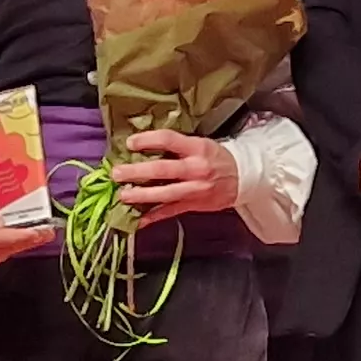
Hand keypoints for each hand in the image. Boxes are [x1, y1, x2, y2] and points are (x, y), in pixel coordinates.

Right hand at [0, 193, 51, 275]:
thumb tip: (0, 223)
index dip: (19, 236)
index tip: (38, 232)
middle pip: (1, 250)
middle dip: (26, 241)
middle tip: (47, 233)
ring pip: (0, 256)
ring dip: (20, 246)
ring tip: (39, 235)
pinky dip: (8, 250)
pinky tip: (20, 242)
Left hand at [114, 129, 238, 214]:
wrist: (243, 177)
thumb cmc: (215, 158)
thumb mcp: (200, 144)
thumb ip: (175, 146)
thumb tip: (142, 146)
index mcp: (197, 148)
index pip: (169, 140)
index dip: (148, 140)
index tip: (129, 143)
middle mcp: (196, 168)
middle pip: (163, 169)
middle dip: (138, 172)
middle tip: (117, 173)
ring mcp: (195, 189)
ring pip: (165, 193)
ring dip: (142, 196)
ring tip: (123, 195)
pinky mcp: (194, 205)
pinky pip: (171, 211)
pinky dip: (153, 217)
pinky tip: (138, 220)